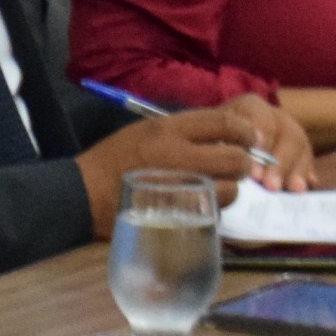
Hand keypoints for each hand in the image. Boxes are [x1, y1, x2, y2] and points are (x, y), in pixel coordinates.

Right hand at [79, 96, 314, 230]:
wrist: (86, 193)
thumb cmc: (114, 159)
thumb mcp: (144, 131)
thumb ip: (182, 131)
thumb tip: (222, 134)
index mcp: (168, 129)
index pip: (223, 122)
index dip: (244, 130)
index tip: (249, 137)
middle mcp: (178, 155)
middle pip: (234, 157)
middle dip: (245, 161)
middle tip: (241, 164)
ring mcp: (180, 188)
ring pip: (230, 188)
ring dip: (233, 187)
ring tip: (223, 186)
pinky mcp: (178, 213)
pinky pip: (213, 211)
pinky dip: (216, 207)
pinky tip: (207, 203)